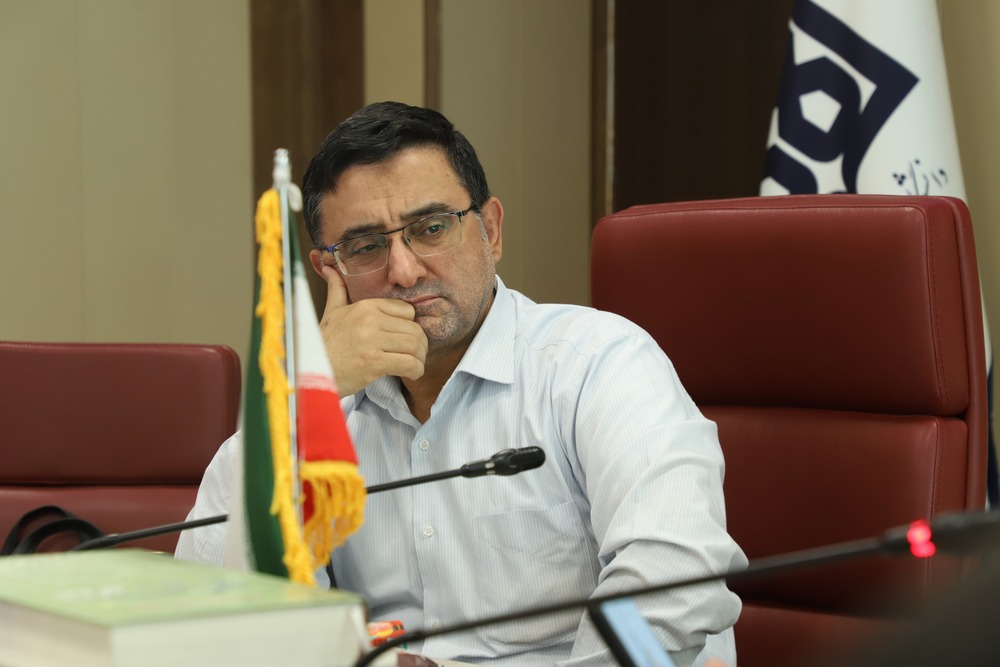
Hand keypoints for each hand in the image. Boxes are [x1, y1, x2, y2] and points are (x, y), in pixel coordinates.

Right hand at [318, 265, 427, 395]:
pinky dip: (416, 371)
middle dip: (420, 345)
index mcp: (365, 306)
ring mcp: (372, 341)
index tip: (405, 338)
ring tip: (413, 365)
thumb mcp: (331, 312)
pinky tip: (410, 374)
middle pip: (415, 329)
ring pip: (414, 346)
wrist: (311, 372)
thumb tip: (329, 268)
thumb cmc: (324, 344)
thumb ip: (336, 290)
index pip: (407, 310)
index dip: (411, 325)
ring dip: (419, 359)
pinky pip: (409, 364)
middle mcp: (370, 320)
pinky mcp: (374, 363)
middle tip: (414, 355)